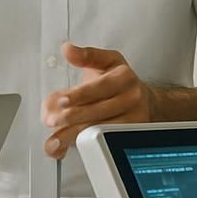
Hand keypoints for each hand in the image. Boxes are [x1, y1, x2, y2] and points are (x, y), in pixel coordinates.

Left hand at [40, 43, 153, 158]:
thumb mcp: (106, 61)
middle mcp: (132, 98)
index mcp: (124, 77)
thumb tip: (68, 50)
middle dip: (71, 117)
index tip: (60, 100)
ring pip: (100, 131)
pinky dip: (82, 147)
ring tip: (54, 139)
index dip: (79, 94)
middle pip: (99, 111)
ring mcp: (134, 120)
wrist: (145, 101)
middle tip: (51, 120)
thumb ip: (85, 55)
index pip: (100, 87)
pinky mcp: (130, 137)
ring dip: (74, 135)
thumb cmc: (120, 82)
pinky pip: (105, 144)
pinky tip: (66, 147)